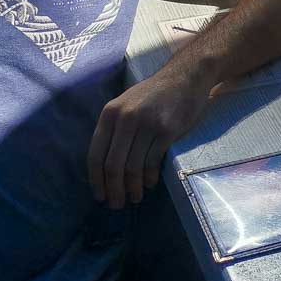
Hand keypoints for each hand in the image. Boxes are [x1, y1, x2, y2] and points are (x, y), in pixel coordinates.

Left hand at [87, 69, 212, 208]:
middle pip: (112, 165)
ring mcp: (146, 124)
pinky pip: (152, 162)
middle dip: (113, 190)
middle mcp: (125, 118)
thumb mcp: (126, 104)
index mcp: (110, 113)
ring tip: (134, 198)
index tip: (99, 196)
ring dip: (132, 188)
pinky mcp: (166, 130)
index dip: (96, 180)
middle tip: (117, 205)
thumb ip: (114, 128)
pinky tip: (149, 183)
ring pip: (132, 168)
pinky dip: (149, 178)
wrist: (185, 76)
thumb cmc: (154, 94)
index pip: (95, 154)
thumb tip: (104, 166)